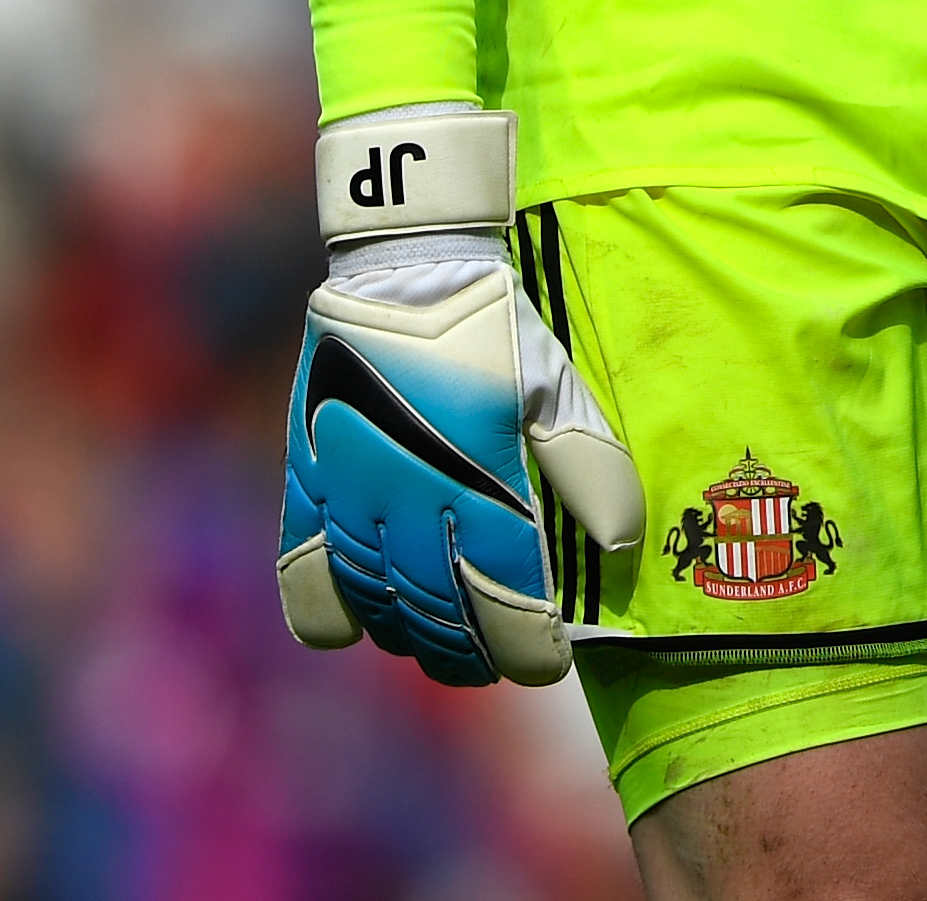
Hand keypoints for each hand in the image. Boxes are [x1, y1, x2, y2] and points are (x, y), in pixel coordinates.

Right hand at [278, 109, 644, 683]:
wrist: (406, 264)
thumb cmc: (494, 327)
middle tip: (494, 657)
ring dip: (413, 637)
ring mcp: (351, 493)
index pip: (506, 603)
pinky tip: (361, 621)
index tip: (543, 661)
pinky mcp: (307, 480)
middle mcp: (411, 498)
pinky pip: (305, 576)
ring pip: (378, 605)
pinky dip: (333, 613)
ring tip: (440, 644)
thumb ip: (589, 466)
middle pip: (440, 617)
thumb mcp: (555, 386)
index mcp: (482, 480)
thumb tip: (621, 542)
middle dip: (474, 652)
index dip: (527, 651)